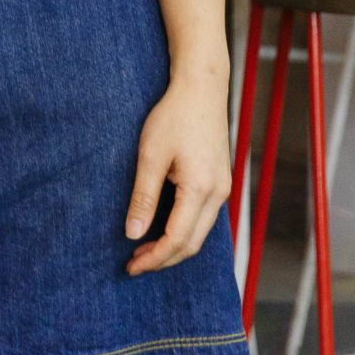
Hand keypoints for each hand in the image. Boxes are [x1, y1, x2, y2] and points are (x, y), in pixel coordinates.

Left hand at [124, 70, 230, 274]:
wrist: (201, 87)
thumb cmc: (174, 116)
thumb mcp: (150, 154)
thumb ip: (143, 197)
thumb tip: (133, 234)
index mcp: (200, 189)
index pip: (177, 240)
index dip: (154, 258)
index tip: (131, 266)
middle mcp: (218, 194)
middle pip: (193, 243)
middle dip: (164, 259)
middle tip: (135, 263)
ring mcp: (223, 188)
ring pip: (201, 233)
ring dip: (175, 246)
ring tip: (145, 248)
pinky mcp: (221, 181)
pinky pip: (205, 218)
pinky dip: (185, 230)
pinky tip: (164, 226)